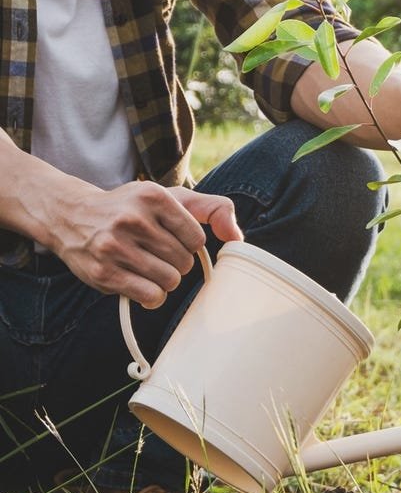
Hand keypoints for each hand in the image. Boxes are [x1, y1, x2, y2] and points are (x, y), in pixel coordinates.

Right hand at [49, 182, 242, 307]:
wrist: (71, 215)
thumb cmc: (132, 209)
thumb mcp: (171, 198)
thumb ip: (212, 209)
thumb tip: (238, 238)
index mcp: (154, 196)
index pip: (197, 239)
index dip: (189, 245)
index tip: (171, 238)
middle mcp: (132, 218)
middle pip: (184, 262)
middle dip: (176, 263)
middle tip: (155, 253)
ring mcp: (115, 246)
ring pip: (170, 281)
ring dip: (164, 280)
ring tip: (146, 266)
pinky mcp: (103, 272)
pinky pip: (151, 297)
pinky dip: (152, 296)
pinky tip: (139, 282)